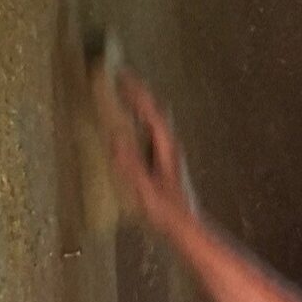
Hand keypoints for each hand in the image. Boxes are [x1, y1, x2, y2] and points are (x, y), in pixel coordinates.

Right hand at [96, 65, 198, 232]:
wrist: (186, 227)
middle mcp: (170, 146)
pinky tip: (130, 125)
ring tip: (123, 93)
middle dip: (139, 94)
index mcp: (166, 148)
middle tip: (120, 77)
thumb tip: (115, 138)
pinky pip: (151, 133)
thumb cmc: (166, 211)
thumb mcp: (145, 187)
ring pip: (154, 122)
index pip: (151, 111)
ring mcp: (169, 154)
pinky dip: (140, 121)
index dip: (137, 93)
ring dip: (140, 106)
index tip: (122, 74)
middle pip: (155, 112)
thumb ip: (130, 164)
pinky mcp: (166, 162)